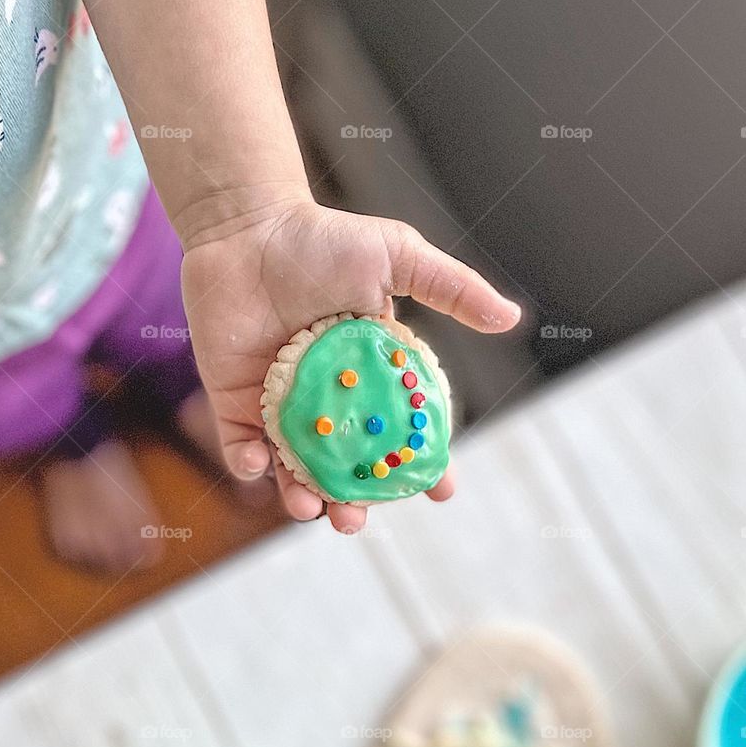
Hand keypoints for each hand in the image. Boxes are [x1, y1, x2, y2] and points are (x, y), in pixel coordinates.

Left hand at [180, 189, 520, 533]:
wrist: (249, 225)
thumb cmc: (323, 238)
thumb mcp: (399, 257)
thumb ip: (452, 290)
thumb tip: (513, 319)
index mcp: (372, 376)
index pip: (404, 432)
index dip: (424, 467)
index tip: (442, 491)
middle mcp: (331, 399)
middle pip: (349, 468)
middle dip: (356, 503)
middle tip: (357, 521)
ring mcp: (281, 405)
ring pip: (295, 470)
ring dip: (303, 498)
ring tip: (312, 508)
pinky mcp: (233, 402)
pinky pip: (240, 447)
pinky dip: (248, 464)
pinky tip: (258, 464)